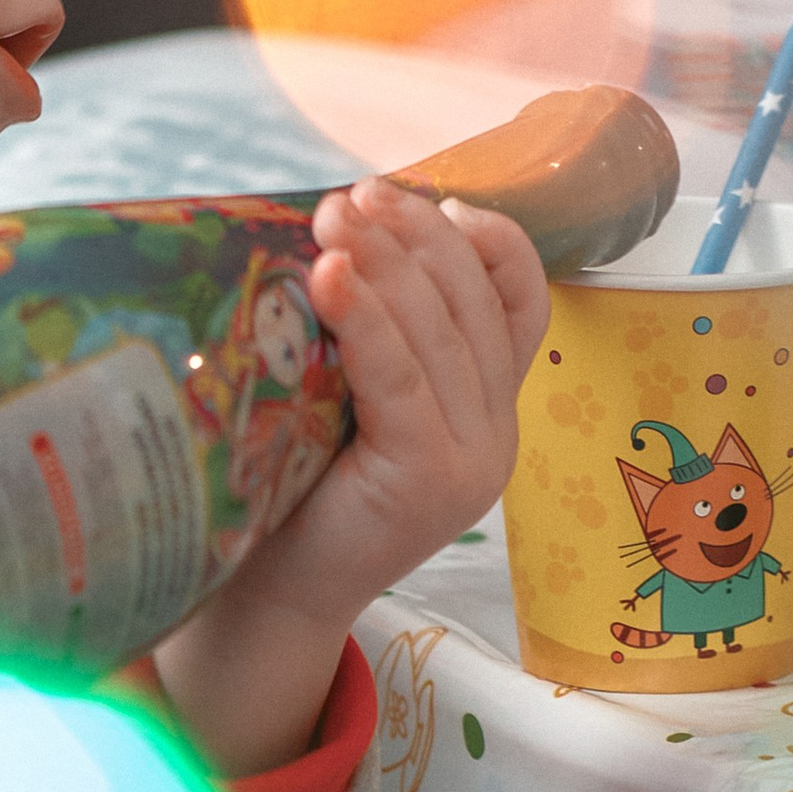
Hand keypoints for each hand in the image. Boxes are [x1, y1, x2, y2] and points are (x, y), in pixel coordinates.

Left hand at [151, 181, 546, 778]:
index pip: (521, 300)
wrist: (271, 596)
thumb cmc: (298, 486)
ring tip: (334, 215)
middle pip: (475, 303)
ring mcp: (472, 461)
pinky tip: (330, 274)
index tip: (423, 197)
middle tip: (353, 196)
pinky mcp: (429, 481)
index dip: (485, 237)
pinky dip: (366, 318)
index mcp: (491, 406)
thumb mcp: (352, 396)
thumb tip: (341, 225)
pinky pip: (402, 377)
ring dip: (387, 261)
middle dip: (416, 234)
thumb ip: (375, 332)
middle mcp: (498, 434)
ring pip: (442, 332)